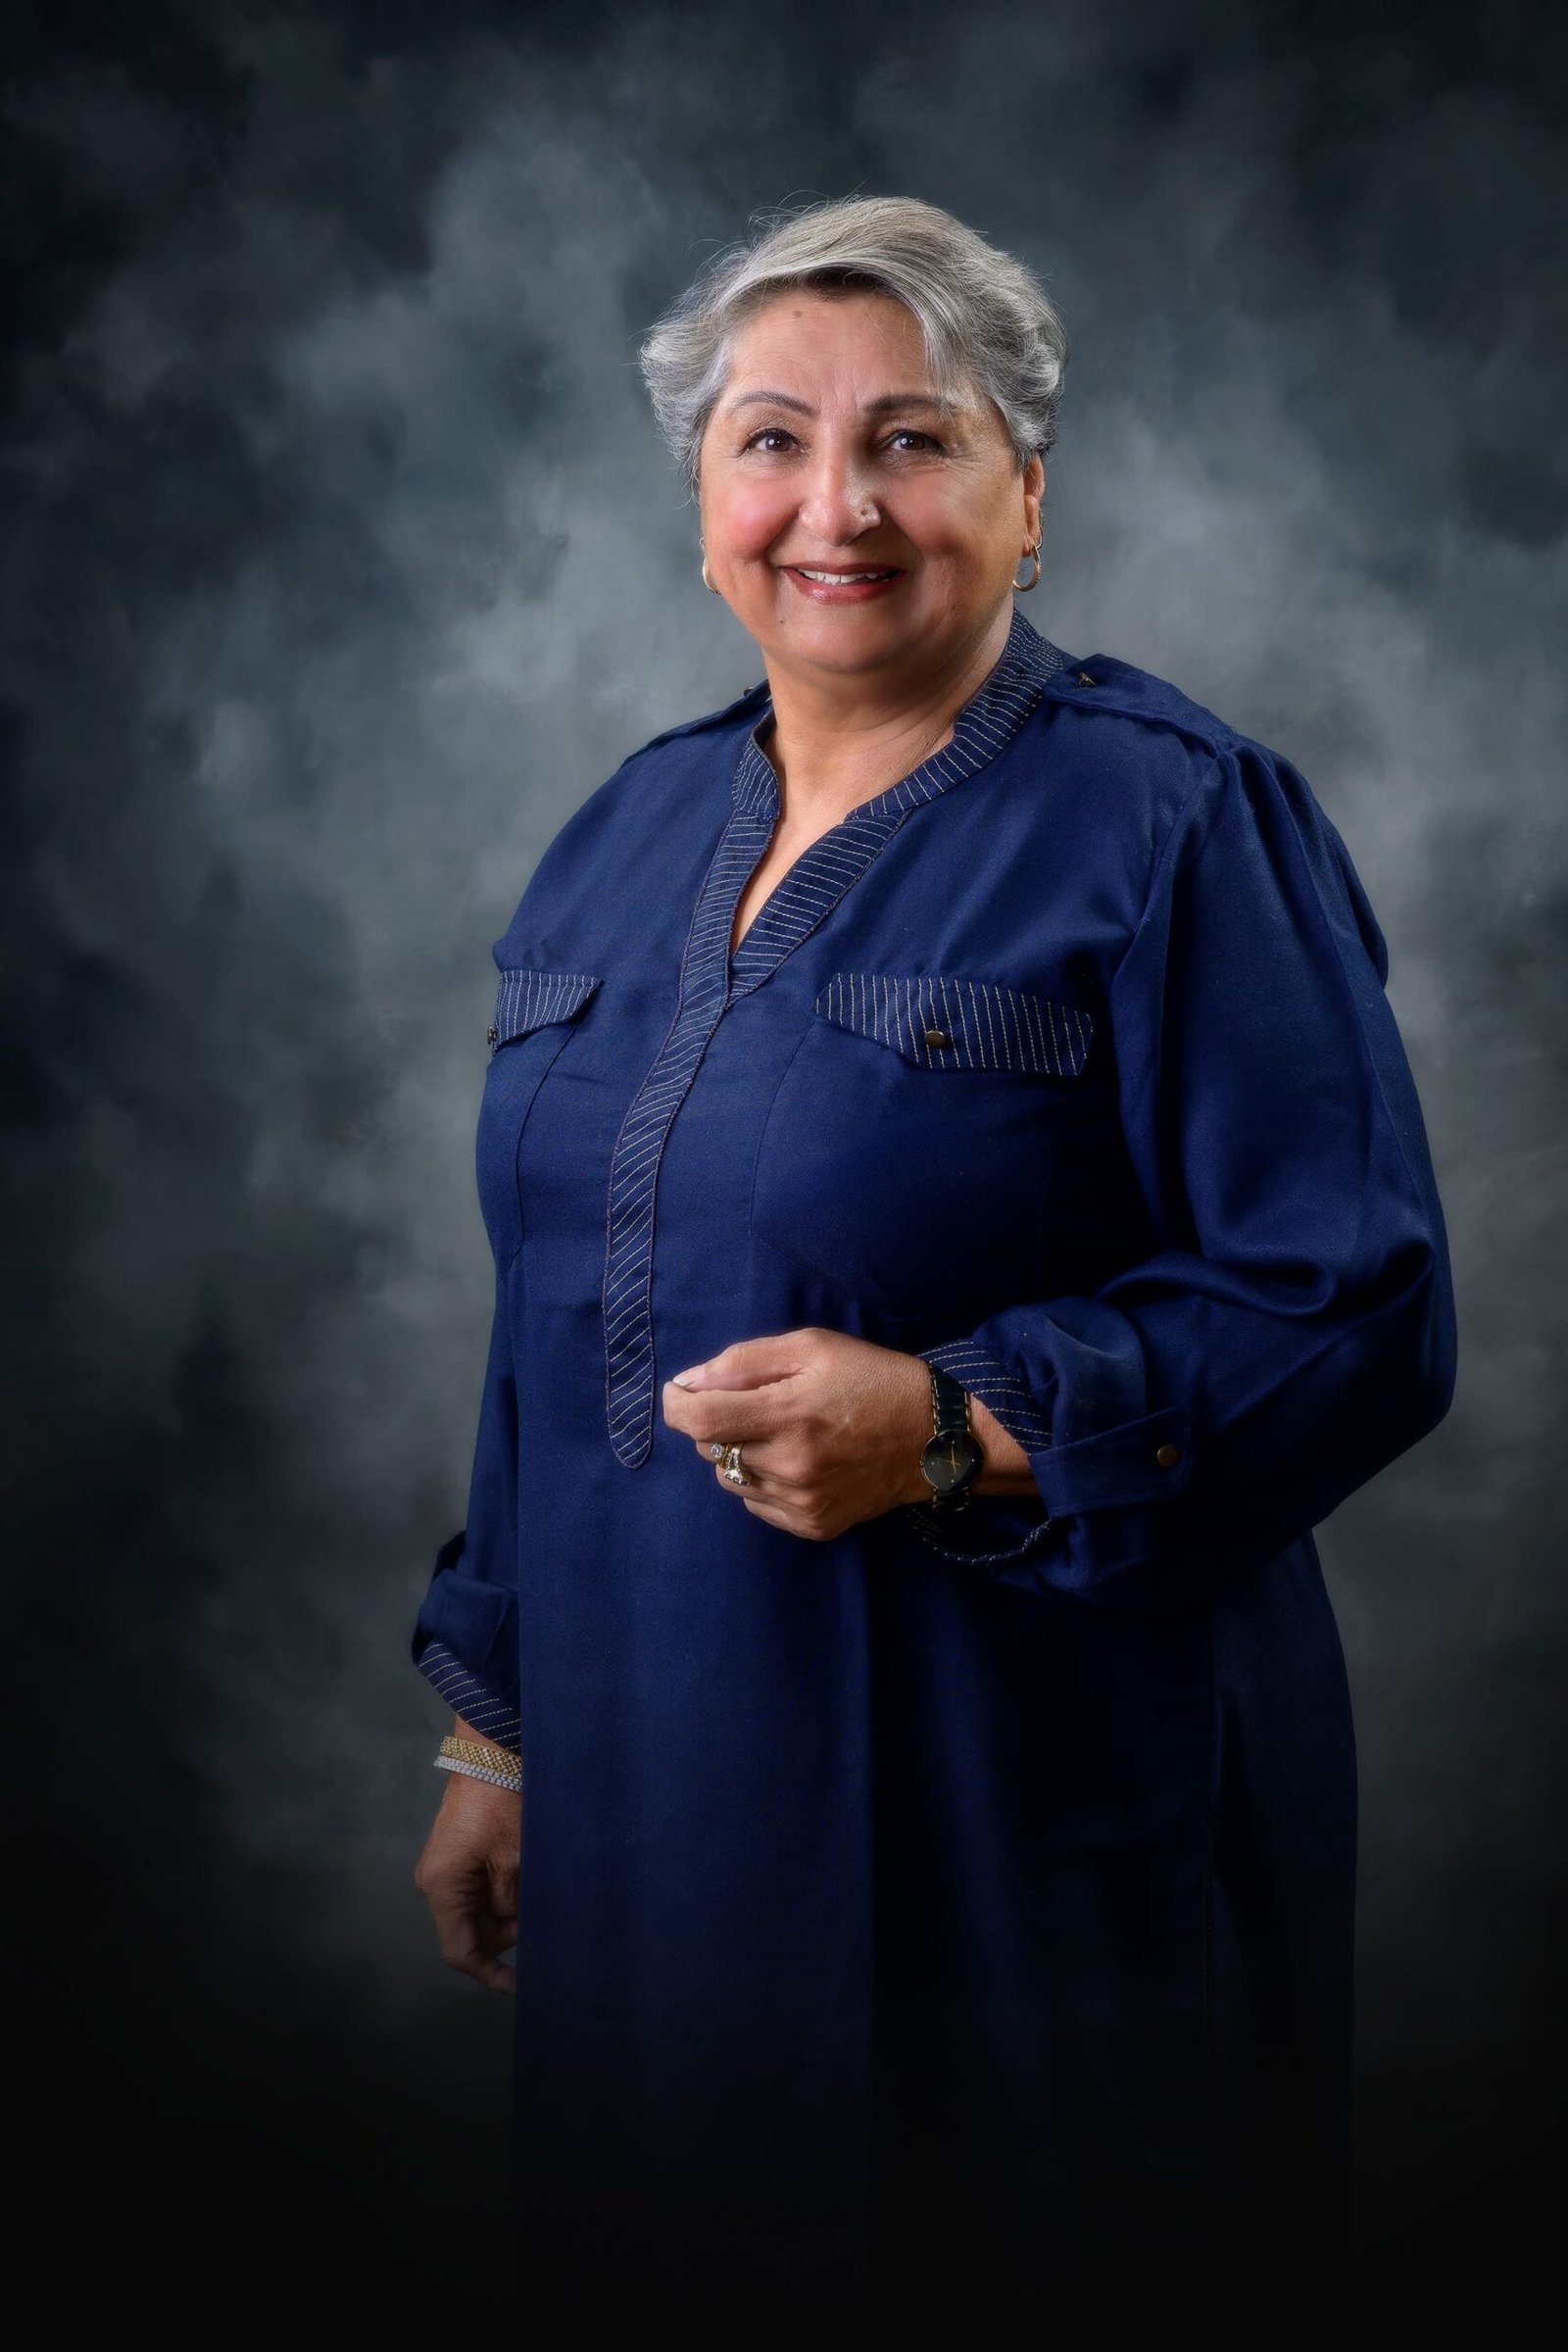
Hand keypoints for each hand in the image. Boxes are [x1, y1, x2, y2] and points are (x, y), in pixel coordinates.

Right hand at [414, 1727, 520, 1992]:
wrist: (492, 1750)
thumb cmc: (503, 1803)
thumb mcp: (515, 1862)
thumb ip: (514, 1906)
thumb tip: (521, 1929)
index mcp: (442, 1887)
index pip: (461, 1951)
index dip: (491, 1973)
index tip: (524, 1983)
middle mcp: (437, 1881)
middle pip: (473, 1931)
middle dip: (509, 1929)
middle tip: (545, 1910)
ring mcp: (448, 1866)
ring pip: (482, 1909)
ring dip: (512, 1906)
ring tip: (540, 1884)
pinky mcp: (462, 1853)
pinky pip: (484, 1886)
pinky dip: (508, 1888)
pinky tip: (530, 1875)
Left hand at [660, 1326, 1035, 1541]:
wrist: (935, 1437)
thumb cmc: (872, 1379)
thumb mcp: (813, 1347)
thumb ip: (746, 1361)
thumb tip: (690, 1381)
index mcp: (789, 1414)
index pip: (699, 1420)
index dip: (676, 1404)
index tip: (681, 1393)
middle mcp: (790, 1465)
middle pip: (709, 1448)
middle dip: (718, 1423)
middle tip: (757, 1405)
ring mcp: (802, 1502)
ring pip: (730, 1478)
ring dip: (739, 1454)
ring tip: (781, 1434)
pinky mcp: (813, 1525)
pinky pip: (756, 1505)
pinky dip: (762, 1482)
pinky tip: (797, 1463)